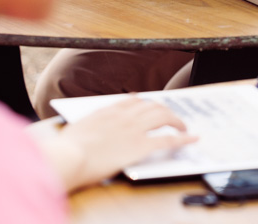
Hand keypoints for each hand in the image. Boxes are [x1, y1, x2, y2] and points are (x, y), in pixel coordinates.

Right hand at [55, 95, 196, 190]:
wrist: (68, 156)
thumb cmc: (65, 149)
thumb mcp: (76, 129)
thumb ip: (88, 125)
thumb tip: (89, 126)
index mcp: (108, 111)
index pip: (132, 101)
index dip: (143, 102)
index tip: (147, 103)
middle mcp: (124, 116)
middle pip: (152, 106)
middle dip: (164, 110)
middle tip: (170, 117)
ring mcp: (133, 129)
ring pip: (163, 117)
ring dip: (176, 120)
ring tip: (183, 127)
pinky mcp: (140, 146)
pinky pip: (167, 140)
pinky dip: (183, 138)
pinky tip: (191, 138)